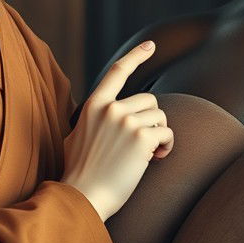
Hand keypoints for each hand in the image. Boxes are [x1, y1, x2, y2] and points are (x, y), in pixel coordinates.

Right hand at [62, 41, 174, 221]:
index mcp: (94, 105)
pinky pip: (167, 133)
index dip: (136, 56)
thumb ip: (93, 120)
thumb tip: (105, 112)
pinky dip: (167, 147)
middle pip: (150, 100)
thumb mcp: (77, 136)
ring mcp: (126, 121)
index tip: (150, 45)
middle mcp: (110, 108)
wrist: (83, 197)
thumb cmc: (80, 173)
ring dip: (160, 135)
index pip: (117, 72)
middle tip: (144, 144)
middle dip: (152, 120)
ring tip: (149, 154)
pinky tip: (156, 159)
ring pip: (160, 116)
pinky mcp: (141, 137)